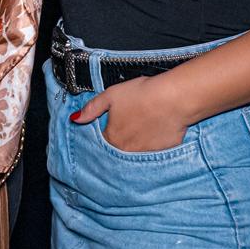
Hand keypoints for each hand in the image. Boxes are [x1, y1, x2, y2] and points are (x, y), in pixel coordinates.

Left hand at [70, 75, 188, 152]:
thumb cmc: (142, 94)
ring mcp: (146, 154)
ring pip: (136, 150)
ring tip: (145, 124)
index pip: (103, 141)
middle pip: (119, 148)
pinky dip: (154, 142)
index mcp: (112, 138)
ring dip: (138, 141)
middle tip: (132, 121)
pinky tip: (158, 129)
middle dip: (122, 137)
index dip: (107, 129)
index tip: (115, 120)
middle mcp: (126, 151)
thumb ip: (92, 108)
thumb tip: (76, 119)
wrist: (174, 98)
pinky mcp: (163, 153)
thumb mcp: (111, 95)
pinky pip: (154, 151)